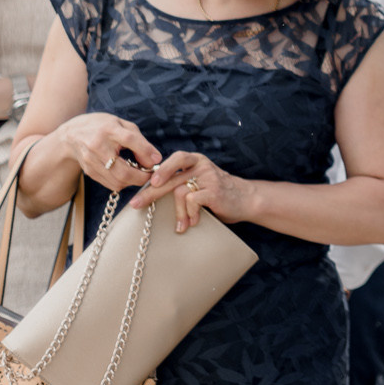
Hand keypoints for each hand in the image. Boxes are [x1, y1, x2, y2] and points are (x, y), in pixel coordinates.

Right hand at [42, 111, 161, 194]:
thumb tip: (155, 159)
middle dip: (141, 177)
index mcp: (108, 129)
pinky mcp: (89, 172)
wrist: (72, 135)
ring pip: (117, 181)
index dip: (146, 151)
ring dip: (133, 181)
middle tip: (151, 174)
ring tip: (139, 173)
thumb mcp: (122, 125)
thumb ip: (139, 140)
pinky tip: (127, 175)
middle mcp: (97, 146)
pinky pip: (110, 184)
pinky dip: (123, 183)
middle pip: (123, 171)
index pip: (129, 140)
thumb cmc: (102, 127)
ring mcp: (92, 161)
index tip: (157, 160)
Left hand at [129, 151, 255, 231]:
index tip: (148, 183)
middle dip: (151, 193)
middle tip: (136, 204)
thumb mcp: (199, 182)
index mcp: (195, 161)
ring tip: (181, 225)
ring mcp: (208, 177)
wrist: (246, 199)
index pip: (174, 159)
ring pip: (180, 192)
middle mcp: (201, 165)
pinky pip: (192, 201)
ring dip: (178, 212)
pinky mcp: (214, 190)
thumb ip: (181, 182)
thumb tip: (151, 193)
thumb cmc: (218, 193)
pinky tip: (194, 221)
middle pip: (170, 178)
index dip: (159, 169)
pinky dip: (190, 214)